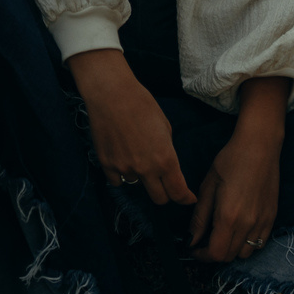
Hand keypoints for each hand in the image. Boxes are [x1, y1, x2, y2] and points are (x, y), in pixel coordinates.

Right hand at [68, 49, 194, 206]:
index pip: (178, 192)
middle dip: (164, 193)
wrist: (112, 94)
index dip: (184, 198)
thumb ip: (167, 151)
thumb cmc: (142, 105)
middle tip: (163, 183)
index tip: (187, 198)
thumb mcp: (165, 128)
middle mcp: (146, 169)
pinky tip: (121, 157)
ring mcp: (125, 169)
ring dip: (140, 177)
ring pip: (137, 185)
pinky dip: (120, 174)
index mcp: (165, 159)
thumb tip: (166, 166)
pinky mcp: (107, 164)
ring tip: (135, 155)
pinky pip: (117, 180)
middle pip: (159, 198)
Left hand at [189, 79, 287, 262]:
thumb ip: (200, 217)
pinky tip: (238, 229)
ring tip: (222, 235)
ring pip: (245, 253)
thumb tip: (192, 239)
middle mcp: (248, 224)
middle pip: (229, 256)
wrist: (259, 147)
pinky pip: (259, 243)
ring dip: (231, 249)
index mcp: (228, 216)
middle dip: (214, 253)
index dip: (202, 255)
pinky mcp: (272, 217)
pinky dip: (247, 243)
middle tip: (205, 241)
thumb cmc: (230, 161)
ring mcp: (263, 222)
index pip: (215, 253)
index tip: (194, 248)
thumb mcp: (208, 187)